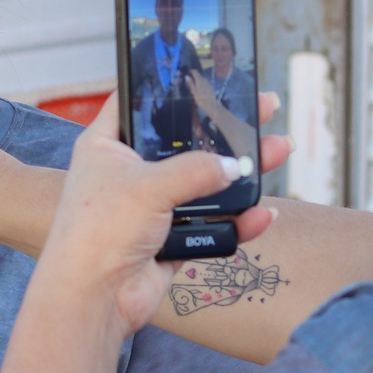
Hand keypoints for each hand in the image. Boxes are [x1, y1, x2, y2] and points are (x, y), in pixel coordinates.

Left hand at [45, 100, 286, 334]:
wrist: (93, 298)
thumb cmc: (100, 231)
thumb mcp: (148, 186)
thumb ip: (197, 169)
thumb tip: (236, 165)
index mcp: (107, 146)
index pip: (138, 103)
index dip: (170, 87)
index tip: (206, 73)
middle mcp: (129, 173)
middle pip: (185, 143)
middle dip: (226, 129)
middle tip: (262, 108)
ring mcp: (151, 208)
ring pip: (205, 184)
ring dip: (242, 174)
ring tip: (278, 151)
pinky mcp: (169, 241)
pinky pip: (212, 226)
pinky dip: (237, 222)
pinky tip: (263, 213)